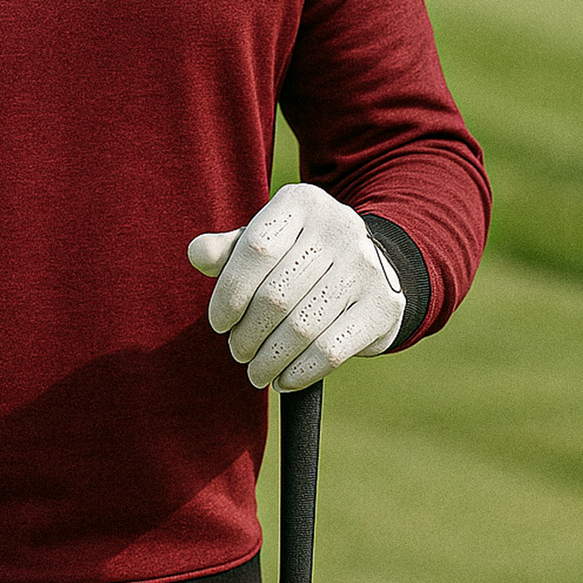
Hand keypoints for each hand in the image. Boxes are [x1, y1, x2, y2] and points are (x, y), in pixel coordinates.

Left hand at [188, 183, 404, 391]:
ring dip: (270, 359)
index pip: (256, 249)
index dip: (230, 292)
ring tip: (256, 371)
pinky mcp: (383, 307)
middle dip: (248, 333)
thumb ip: (228, 249)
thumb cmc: (298, 255)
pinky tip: (284, 379)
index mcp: (302, 202)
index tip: (218, 323)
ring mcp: (366, 267)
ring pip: (302, 327)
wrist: (370, 266)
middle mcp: (339, 227)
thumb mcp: (264, 240)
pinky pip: (331, 350)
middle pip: (276, 294)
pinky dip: (301, 372)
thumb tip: (198, 254)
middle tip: (237, 352)